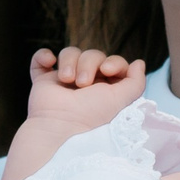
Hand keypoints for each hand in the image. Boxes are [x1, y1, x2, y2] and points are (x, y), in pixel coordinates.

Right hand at [28, 47, 148, 124]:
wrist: (60, 127)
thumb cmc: (92, 115)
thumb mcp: (122, 99)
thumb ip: (136, 82)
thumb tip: (139, 63)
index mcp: (106, 89)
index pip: (113, 63)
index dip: (113, 62)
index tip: (107, 69)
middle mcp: (86, 84)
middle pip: (92, 55)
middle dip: (89, 63)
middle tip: (83, 83)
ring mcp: (63, 82)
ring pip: (70, 53)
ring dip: (69, 61)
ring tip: (66, 79)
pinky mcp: (43, 82)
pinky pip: (40, 60)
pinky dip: (43, 56)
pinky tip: (49, 62)